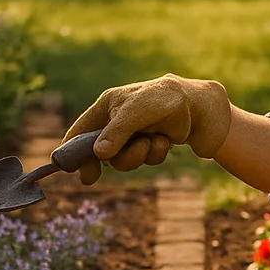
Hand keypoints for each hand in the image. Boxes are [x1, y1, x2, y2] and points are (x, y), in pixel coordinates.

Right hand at [63, 74, 231, 184]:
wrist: (200, 106)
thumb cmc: (164, 100)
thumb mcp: (135, 113)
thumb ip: (116, 132)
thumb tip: (98, 154)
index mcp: (107, 107)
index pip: (79, 131)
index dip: (71, 151)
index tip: (68, 170)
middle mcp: (118, 120)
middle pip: (100, 153)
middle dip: (114, 159)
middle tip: (109, 168)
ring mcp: (134, 133)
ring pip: (123, 160)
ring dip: (137, 156)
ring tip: (152, 142)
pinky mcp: (150, 142)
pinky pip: (144, 159)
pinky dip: (154, 153)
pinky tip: (165, 140)